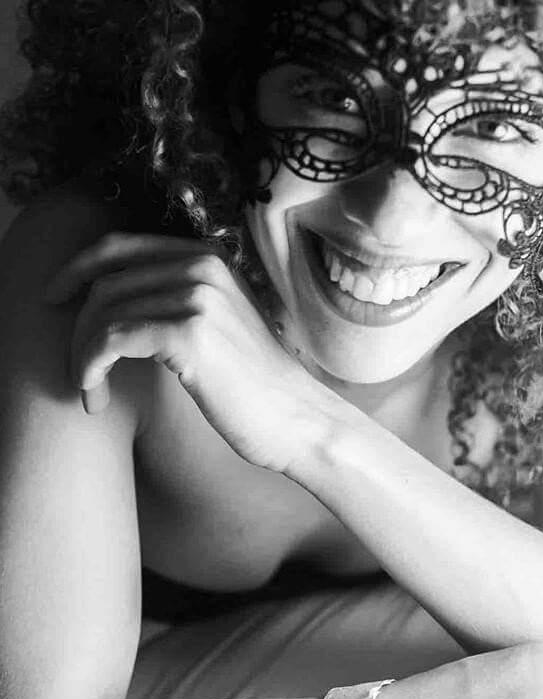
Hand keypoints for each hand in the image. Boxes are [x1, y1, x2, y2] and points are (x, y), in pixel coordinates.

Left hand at [45, 232, 338, 472]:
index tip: (54, 300)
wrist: (295, 415)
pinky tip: (96, 394)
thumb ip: (176, 298)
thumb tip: (107, 300)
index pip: (120, 246)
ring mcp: (199, 297)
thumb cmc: (253, 381)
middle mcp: (204, 266)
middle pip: (104, 283)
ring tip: (91, 391)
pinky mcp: (191, 334)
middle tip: (80, 374)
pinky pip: (111, 339)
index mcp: (209, 258)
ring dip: (81, 358)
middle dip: (77, 331)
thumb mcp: (218, 323)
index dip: (76, 270)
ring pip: (103, 313)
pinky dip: (90, 367)